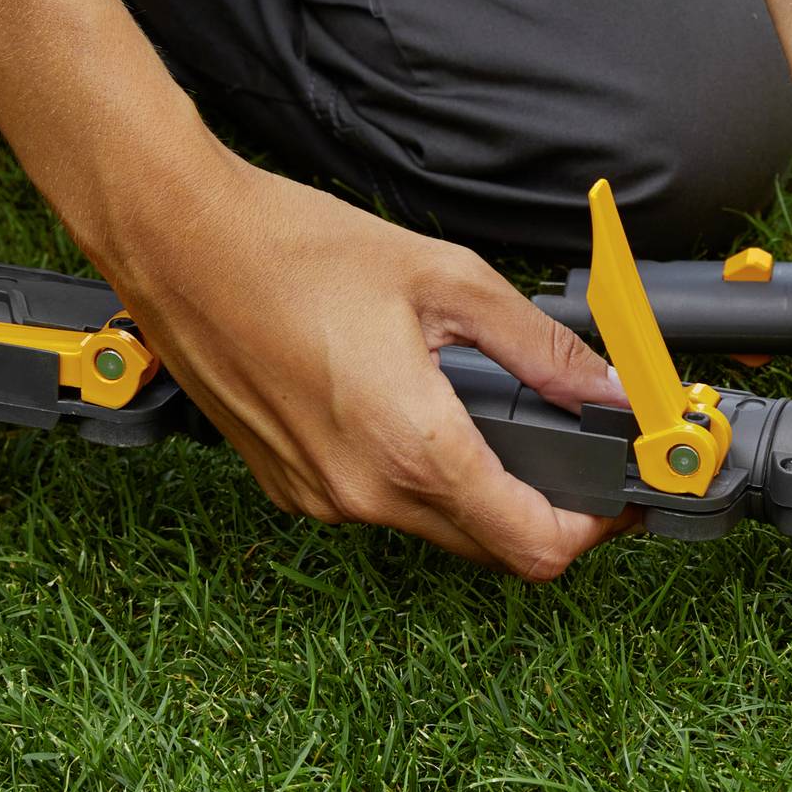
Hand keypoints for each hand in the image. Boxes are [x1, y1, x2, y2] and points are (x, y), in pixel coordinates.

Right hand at [87, 131, 626, 576]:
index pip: (533, 545)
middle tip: (570, 452)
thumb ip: (538, 345)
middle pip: (490, 548)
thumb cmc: (291, 248)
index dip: (592, 529)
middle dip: (543, 510)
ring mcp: (319, 497)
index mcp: (412, 448)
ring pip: (434, 527)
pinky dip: (414, 475)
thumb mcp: (445, 280)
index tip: (615, 496)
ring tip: (486, 415)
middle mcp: (363, 493)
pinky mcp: (288, 485)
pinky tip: (410, 407)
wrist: (176, 243)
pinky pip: (376, 503)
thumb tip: (605, 387)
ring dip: (477, 491)